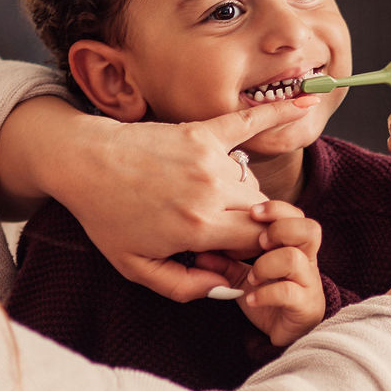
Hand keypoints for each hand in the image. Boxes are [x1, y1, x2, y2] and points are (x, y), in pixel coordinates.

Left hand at [17, 96, 316, 300]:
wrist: (84, 162)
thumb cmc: (107, 216)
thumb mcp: (137, 267)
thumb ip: (184, 286)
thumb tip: (226, 287)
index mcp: (199, 227)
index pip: (258, 244)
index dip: (250, 254)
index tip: (229, 254)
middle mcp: (212, 190)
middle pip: (260, 214)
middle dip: (246, 227)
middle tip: (211, 230)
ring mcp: (209, 158)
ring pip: (252, 183)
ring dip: (241, 196)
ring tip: (201, 201)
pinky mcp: (202, 131)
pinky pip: (248, 121)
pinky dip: (277, 113)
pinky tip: (306, 104)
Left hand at [199, 201, 324, 348]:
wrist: (289, 344)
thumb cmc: (261, 300)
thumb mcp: (236, 278)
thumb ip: (221, 263)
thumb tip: (200, 254)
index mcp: (293, 247)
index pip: (292, 214)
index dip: (272, 213)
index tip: (248, 217)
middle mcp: (307, 261)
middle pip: (309, 228)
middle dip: (280, 229)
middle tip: (257, 242)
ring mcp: (309, 284)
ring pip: (296, 258)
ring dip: (268, 264)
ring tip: (251, 276)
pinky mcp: (307, 308)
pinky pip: (290, 292)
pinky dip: (265, 293)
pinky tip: (250, 299)